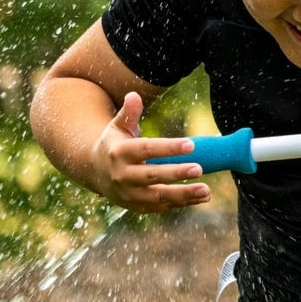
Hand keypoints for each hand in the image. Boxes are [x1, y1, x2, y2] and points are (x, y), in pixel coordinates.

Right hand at [90, 91, 210, 212]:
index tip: (191, 144)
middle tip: (199, 169)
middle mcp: (122, 175)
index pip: (146, 149)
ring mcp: (128, 194)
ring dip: (183, 194)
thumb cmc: (114, 144)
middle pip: (151, 175)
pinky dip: (182, 203)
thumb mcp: (117, 126)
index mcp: (119, 153)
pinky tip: (202, 197)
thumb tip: (134, 95)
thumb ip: (129, 113)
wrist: (94, 172)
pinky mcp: (137, 206)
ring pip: (157, 196)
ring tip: (206, 190)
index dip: (169, 148)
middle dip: (176, 173)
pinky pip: (161, 206)